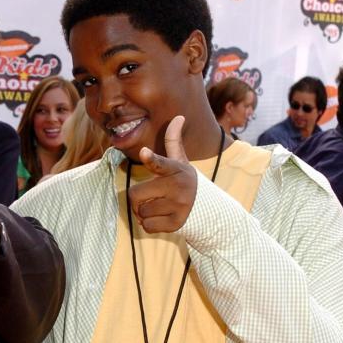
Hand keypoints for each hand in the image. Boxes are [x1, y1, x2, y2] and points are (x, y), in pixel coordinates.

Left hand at [130, 116, 198, 232]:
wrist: (208, 210)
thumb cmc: (184, 182)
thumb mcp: (181, 162)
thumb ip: (174, 141)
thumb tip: (179, 116)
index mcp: (176, 170)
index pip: (161, 163)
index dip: (151, 159)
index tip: (144, 153)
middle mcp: (178, 187)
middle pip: (134, 195)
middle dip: (137, 198)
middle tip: (150, 196)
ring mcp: (178, 206)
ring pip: (140, 212)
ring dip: (144, 212)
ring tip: (160, 207)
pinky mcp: (176, 224)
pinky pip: (147, 226)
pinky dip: (150, 225)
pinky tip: (163, 218)